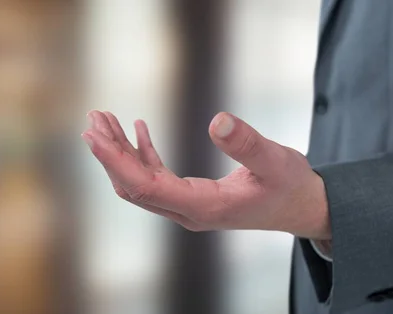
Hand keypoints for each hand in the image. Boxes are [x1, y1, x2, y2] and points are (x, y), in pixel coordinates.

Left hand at [82, 110, 330, 239]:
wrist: (300, 208)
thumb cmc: (290, 187)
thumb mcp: (275, 161)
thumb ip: (247, 143)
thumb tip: (216, 119)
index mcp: (203, 207)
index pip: (146, 188)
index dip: (117, 162)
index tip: (94, 137)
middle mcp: (189, 212)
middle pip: (134, 187)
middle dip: (109, 155)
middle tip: (92, 120)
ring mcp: (188, 206)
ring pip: (142, 182)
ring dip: (121, 153)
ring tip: (103, 120)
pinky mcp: (193, 196)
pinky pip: (157, 177)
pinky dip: (143, 154)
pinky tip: (138, 129)